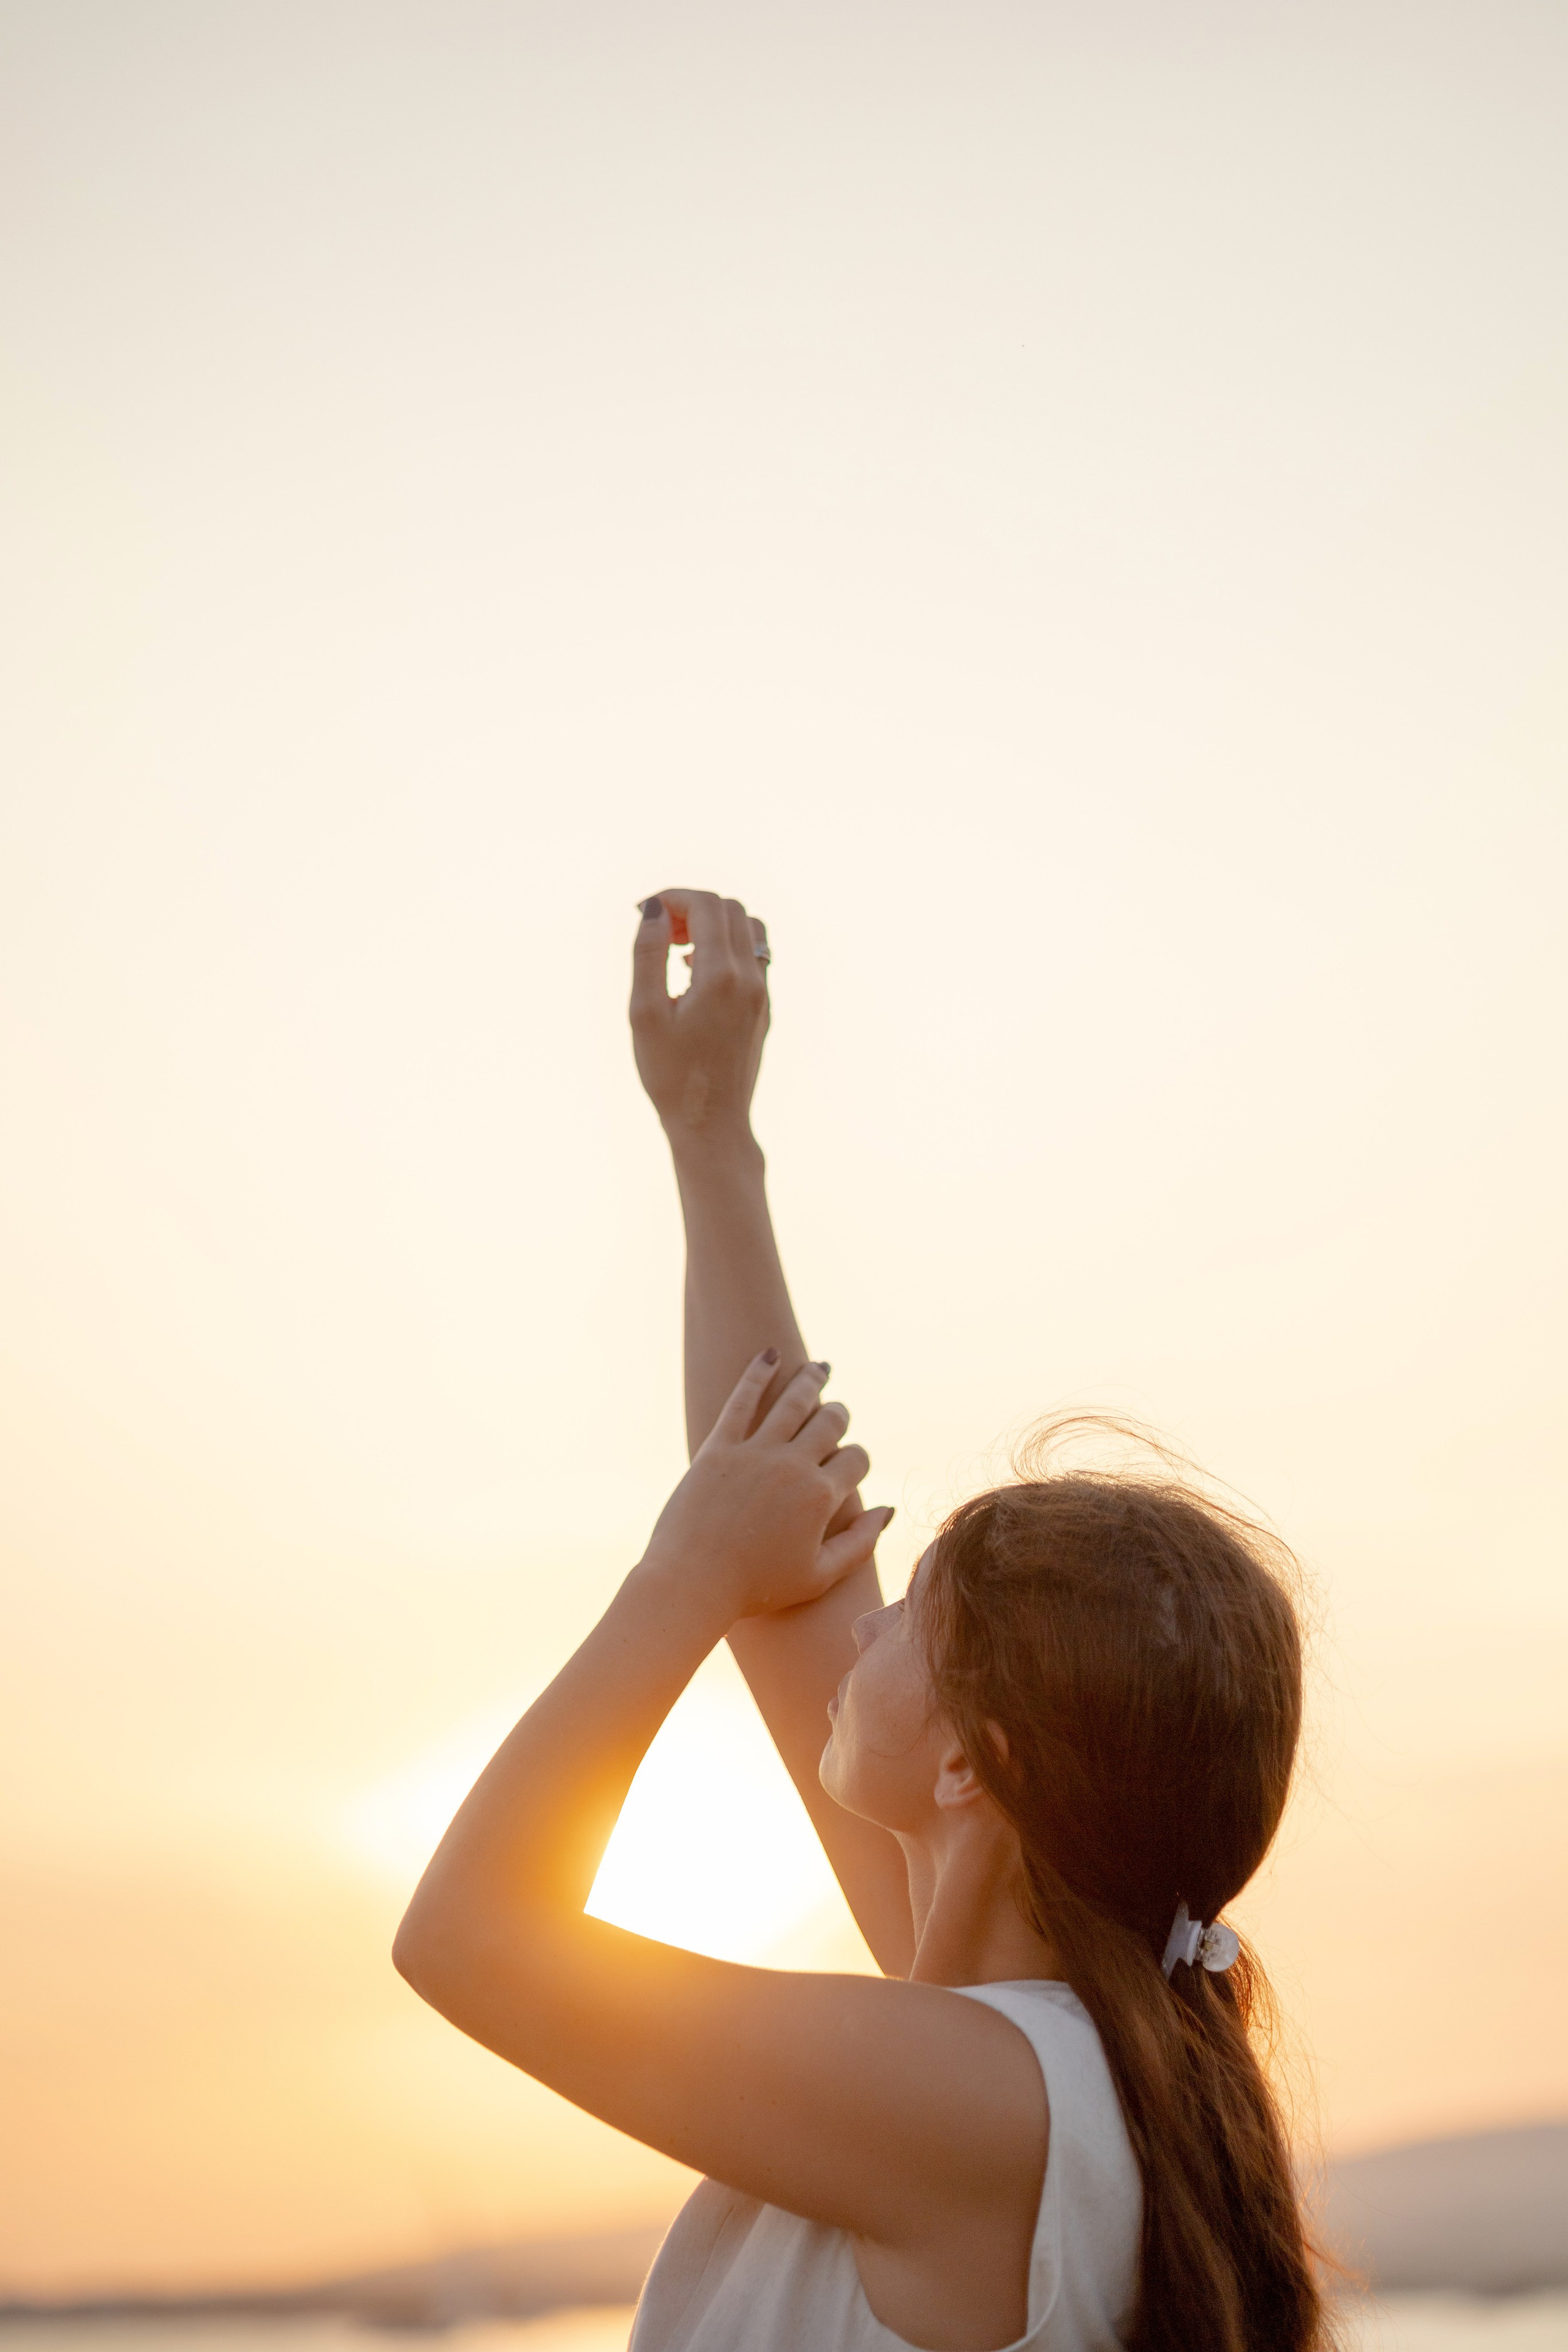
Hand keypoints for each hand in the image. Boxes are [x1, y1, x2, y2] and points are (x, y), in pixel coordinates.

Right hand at [629, 889, 769, 1141]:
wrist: (711, 1123)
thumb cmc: (670, 1075)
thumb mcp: (645, 1014)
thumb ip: (648, 955)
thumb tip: (653, 911)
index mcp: (721, 977)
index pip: (706, 905)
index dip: (671, 897)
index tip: (642, 912)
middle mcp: (751, 979)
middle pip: (728, 909)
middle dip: (690, 907)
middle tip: (657, 931)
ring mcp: (763, 993)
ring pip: (747, 928)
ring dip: (712, 924)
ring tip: (677, 948)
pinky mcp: (764, 1007)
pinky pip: (753, 955)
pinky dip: (726, 946)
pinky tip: (695, 970)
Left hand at [640, 1354, 892, 1621]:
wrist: (693, 1584)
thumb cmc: (757, 1588)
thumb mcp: (820, 1575)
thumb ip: (861, 1543)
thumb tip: (888, 1510)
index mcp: (821, 1497)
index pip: (857, 1458)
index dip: (859, 1458)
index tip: (850, 1464)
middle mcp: (793, 1466)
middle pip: (831, 1421)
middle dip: (839, 1414)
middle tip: (836, 1412)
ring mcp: (755, 1452)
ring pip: (794, 1401)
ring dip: (811, 1380)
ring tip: (818, 1369)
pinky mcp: (718, 1447)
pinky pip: (742, 1400)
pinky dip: (758, 1373)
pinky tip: (769, 1355)